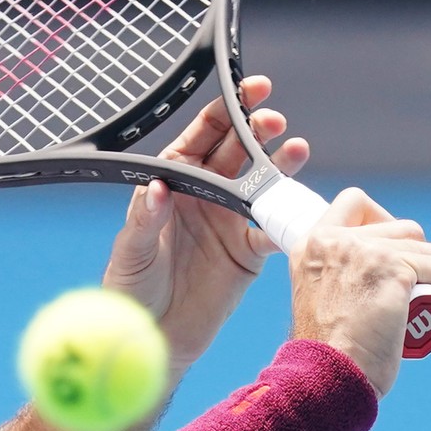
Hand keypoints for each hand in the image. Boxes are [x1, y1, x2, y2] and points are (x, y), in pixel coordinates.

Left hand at [102, 76, 308, 376]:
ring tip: (296, 149)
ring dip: (280, 164)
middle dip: (257, 129)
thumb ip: (144, 220)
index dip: (224, 111)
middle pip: (237, 151)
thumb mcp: (130, 253)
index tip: (247, 92)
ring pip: (261, 183)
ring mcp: (229, 221)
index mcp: (173, 182)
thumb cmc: (130, 290)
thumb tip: (157, 189)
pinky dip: (289, 219)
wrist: (151, 338)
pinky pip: (274, 230)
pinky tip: (301, 210)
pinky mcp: (249, 252)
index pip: (201, 137)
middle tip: (272, 119)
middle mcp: (204, 195)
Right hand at [288, 189, 430, 397]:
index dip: (380, 218)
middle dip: (415, 254)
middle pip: (401, 226)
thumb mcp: (319, 293)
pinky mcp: (395, 269)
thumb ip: (337, 269)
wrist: (326, 374)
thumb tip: (381, 258)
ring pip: (426, 247)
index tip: (389, 248)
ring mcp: (365, 252)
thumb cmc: (325, 348)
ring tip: (427, 301)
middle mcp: (335, 241)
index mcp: (311, 244)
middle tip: (413, 285)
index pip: (355, 201)